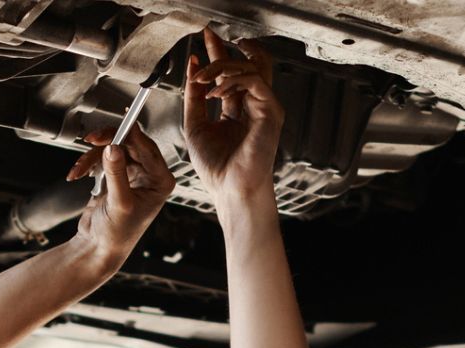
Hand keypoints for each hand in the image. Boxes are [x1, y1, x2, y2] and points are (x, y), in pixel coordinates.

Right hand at [65, 124, 175, 268]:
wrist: (98, 247)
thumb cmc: (117, 234)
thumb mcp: (119, 203)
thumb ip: (116, 174)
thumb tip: (112, 148)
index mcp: (160, 181)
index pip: (148, 149)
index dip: (134, 133)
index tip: (123, 120)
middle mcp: (150, 175)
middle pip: (130, 143)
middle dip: (108, 142)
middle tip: (92, 140)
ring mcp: (133, 172)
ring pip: (113, 148)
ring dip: (92, 157)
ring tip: (79, 169)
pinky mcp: (117, 173)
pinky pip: (102, 156)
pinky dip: (88, 163)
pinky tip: (78, 173)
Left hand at [183, 28, 284, 207]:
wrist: (231, 190)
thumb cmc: (217, 168)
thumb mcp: (195, 125)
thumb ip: (194, 97)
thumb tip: (194, 66)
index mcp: (239, 109)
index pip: (230, 74)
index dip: (218, 54)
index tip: (205, 40)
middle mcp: (254, 106)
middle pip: (246, 63)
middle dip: (225, 49)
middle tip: (207, 38)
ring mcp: (265, 108)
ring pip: (251, 67)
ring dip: (222, 66)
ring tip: (202, 79)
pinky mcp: (271, 111)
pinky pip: (254, 81)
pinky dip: (232, 80)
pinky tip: (215, 92)